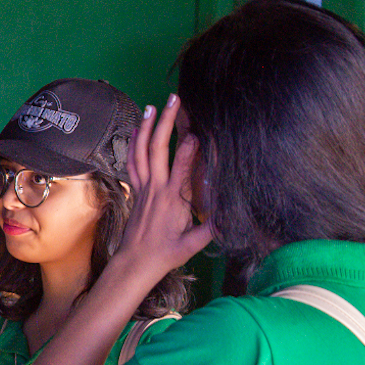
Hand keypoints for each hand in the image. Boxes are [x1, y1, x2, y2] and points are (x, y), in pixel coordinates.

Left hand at [121, 96, 212, 276]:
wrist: (135, 263)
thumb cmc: (166, 254)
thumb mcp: (193, 245)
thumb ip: (212, 229)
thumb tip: (232, 217)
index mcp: (173, 200)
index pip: (182, 169)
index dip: (189, 150)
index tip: (197, 132)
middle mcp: (155, 189)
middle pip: (157, 150)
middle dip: (164, 123)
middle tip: (171, 101)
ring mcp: (143, 188)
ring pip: (140, 152)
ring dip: (144, 127)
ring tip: (151, 106)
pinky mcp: (136, 190)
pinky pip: (132, 163)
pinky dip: (133, 144)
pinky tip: (135, 130)